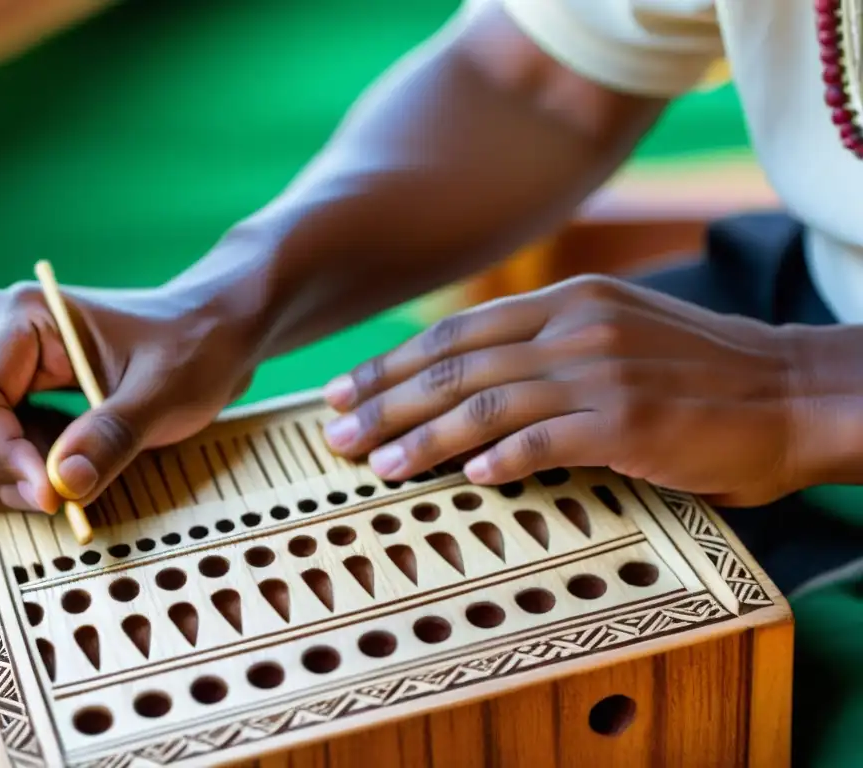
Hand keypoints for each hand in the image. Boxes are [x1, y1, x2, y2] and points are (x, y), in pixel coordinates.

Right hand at [0, 282, 253, 512]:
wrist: (203, 335)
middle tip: (66, 489)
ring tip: (65, 468)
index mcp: (16, 316)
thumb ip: (114, 436)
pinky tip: (50, 464)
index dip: (2, 460)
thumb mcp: (167, 393)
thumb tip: (63, 485)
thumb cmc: (191, 350)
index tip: (54, 497)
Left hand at [321, 275, 800, 506]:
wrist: (792, 392)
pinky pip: (546, 440)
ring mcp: (601, 371)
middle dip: (385, 401)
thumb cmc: (699, 375)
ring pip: (486, 404)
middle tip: (335, 434)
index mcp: (566, 302)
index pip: (456, 333)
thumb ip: (547, 349)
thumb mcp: (615, 337)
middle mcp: (574, 327)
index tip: (345, 391)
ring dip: (423, 438)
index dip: (392, 364)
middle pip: (455, 366)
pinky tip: (465, 479)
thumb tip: (473, 382)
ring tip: (378, 468)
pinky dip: (500, 458)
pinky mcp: (631, 419)